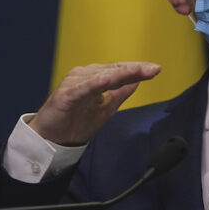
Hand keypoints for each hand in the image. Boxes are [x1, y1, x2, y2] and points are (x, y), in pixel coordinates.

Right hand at [29, 62, 160, 145]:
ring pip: (101, 76)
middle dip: (134, 69)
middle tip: (153, 69)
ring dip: (120, 73)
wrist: (52, 140)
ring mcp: (75, 84)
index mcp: (95, 78)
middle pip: (113, 70)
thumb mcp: (107, 108)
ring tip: (137, 71)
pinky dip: (96, 83)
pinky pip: (83, 88)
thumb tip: (138, 80)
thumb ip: (121, 92)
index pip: (120, 71)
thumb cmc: (76, 122)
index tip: (156, 69)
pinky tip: (108, 80)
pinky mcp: (66, 95)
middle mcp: (85, 76)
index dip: (138, 69)